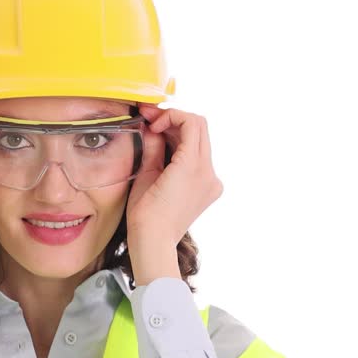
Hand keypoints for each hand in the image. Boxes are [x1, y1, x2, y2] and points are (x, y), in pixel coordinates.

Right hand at [126, 103, 223, 251]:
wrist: (155, 242)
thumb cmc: (145, 215)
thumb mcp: (146, 174)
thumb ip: (154, 145)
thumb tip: (154, 128)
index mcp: (193, 168)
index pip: (191, 123)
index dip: (170, 115)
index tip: (152, 123)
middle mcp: (208, 173)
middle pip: (199, 129)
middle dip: (175, 121)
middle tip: (152, 123)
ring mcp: (211, 181)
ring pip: (200, 143)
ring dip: (180, 135)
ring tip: (156, 138)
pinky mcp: (208, 188)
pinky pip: (200, 159)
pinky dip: (185, 150)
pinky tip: (166, 155)